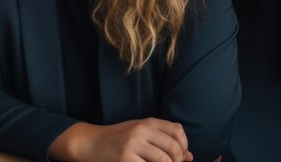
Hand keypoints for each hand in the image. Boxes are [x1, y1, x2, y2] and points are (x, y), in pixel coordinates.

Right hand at [50, 117, 193, 161]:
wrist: (90, 143)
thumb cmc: (118, 139)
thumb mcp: (140, 131)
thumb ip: (163, 138)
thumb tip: (190, 156)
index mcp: (147, 122)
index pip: (177, 131)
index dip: (184, 147)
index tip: (181, 157)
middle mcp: (141, 131)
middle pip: (173, 148)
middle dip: (178, 161)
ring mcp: (133, 145)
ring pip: (163, 161)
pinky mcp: (125, 159)